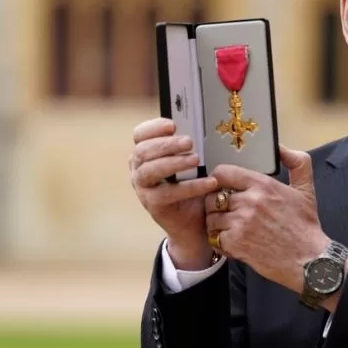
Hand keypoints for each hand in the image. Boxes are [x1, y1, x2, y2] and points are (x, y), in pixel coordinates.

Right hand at [129, 118, 219, 269]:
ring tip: (196, 159)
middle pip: (143, 151)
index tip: (172, 124)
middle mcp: (139, 170)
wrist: (195, 222)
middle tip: (189, 142)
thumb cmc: (193, 186)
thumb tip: (198, 128)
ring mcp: (143, 188)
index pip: (140, 135)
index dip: (153, 127)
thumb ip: (188, 148)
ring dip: (173, 162)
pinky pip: (168, 193)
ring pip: (150, 170)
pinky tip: (209, 182)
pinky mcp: (153, 205)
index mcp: (145, 155)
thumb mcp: (191, 164)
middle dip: (166, 144)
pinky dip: (190, 187)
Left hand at [204, 145, 329, 292]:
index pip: (223, 172)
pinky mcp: (235, 243)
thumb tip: (280, 148)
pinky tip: (234, 242)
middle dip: (217, 204)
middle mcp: (249, 201)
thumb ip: (297, 162)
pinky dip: (220, 241)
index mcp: (263, 185)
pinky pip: (214, 237)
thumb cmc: (305, 225)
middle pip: (213, 196)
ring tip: (231, 228)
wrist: (308, 259)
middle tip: (227, 211)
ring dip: (217, 223)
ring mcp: (240, 223)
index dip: (218, 179)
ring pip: (211, 218)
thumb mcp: (306, 189)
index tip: (222, 186)